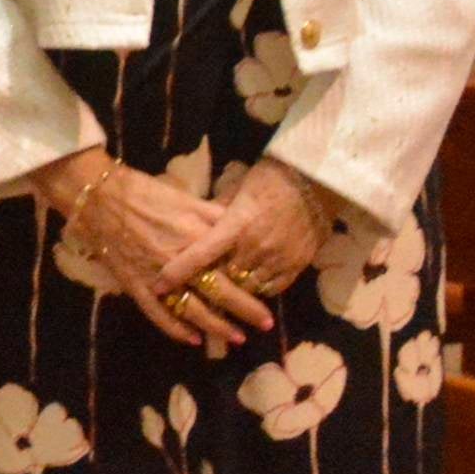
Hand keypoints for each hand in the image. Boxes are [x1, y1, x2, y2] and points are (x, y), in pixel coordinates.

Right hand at [58, 163, 248, 354]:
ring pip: (193, 309)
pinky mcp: (135, 285)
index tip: (270, 293)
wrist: (96, 195)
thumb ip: (214, 216)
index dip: (253, 283)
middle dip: (246, 311)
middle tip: (265, 325)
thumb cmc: (144, 192)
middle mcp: (181, 262)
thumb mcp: (186, 198)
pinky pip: (157, 313)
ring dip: (216, 326)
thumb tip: (242, 224)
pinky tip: (191, 340)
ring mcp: (157, 277)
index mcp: (196, 238)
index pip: (232, 267)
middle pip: (220, 292)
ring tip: (236, 339)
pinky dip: (175, 328)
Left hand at [159, 160, 334, 341]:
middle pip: (221, 278)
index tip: (158, 285)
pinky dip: (257, 289)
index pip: (200, 254)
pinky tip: (248, 287)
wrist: (316, 182)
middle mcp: (255, 246)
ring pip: (246, 287)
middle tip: (186, 292)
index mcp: (236, 225)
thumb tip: (192, 224)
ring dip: (232, 290)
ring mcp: (278, 259)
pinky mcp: (297, 266)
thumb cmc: (270, 179)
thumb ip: (215, 212)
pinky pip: (272, 288)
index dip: (177, 272)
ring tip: (218, 294)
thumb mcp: (236, 189)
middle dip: (204, 286)